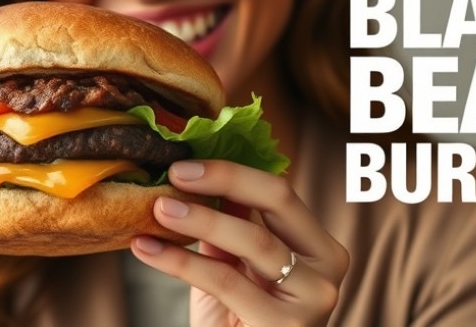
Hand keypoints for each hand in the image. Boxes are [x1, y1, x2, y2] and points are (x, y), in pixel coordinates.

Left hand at [131, 160, 348, 326]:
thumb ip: (231, 225)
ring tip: (159, 209)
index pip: (280, 193)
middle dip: (224, 179)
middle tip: (175, 175)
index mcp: (320, 248)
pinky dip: (180, 261)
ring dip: (199, 219)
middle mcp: (327, 270)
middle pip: (278, 202)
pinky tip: (148, 249)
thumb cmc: (238, 322)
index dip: (233, 172)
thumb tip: (200, 173)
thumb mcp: (236, 267)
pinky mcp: (284, 326)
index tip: (185, 165)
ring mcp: (312, 300)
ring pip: (253, 240)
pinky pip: (225, 280)